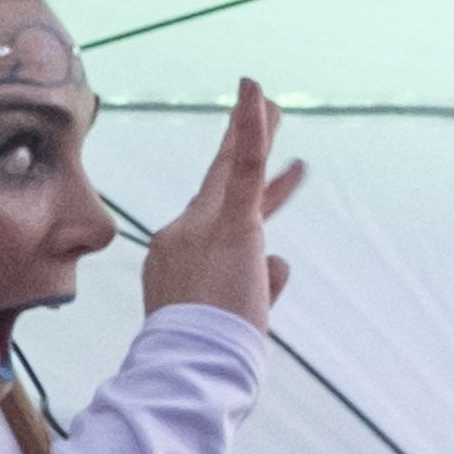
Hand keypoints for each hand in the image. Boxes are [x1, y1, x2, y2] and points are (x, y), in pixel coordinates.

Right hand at [134, 80, 300, 330]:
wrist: (189, 360)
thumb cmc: (206, 350)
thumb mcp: (237, 313)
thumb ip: (259, 282)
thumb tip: (277, 265)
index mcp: (176, 254)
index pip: (217, 220)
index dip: (252, 200)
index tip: (276, 180)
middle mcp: (182, 231)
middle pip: (218, 179)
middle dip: (241, 141)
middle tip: (259, 104)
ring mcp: (203, 225)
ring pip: (238, 170)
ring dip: (258, 132)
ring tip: (273, 101)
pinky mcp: (233, 224)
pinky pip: (244, 167)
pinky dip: (251, 129)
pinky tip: (257, 93)